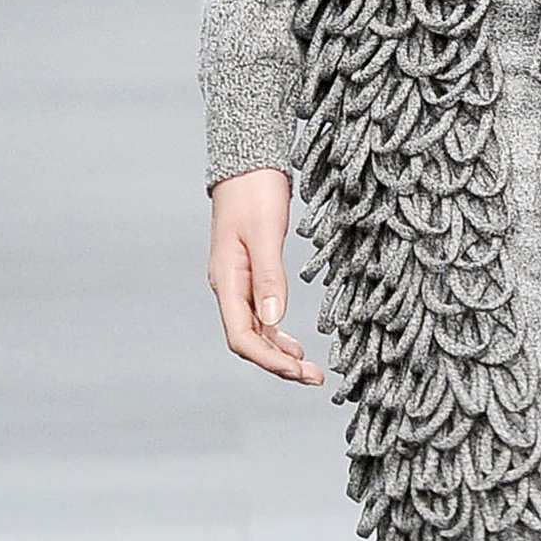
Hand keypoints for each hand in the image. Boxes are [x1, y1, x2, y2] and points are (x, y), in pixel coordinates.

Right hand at [209, 169, 324, 384]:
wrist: (247, 161)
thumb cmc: (253, 190)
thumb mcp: (264, 232)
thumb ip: (269, 275)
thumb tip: (274, 318)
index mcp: (227, 280)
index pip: (242, 337)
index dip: (269, 360)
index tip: (298, 371)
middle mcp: (229, 286)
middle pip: (248, 341)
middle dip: (278, 364)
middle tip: (314, 378)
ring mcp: (238, 281)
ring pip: (255, 331)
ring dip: (279, 353)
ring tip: (308, 368)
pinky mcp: (250, 273)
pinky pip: (261, 314)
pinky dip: (277, 333)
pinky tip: (294, 343)